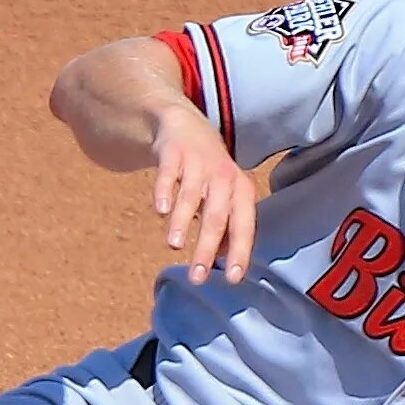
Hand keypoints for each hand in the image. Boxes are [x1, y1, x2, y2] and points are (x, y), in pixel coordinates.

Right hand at [154, 105, 256, 284]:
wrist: (185, 125)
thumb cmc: (208, 171)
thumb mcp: (225, 195)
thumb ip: (227, 224)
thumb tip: (228, 258)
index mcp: (241, 190)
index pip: (245, 226)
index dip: (240, 252)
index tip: (233, 279)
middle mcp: (223, 176)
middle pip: (218, 217)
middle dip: (207, 249)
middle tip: (198, 277)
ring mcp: (198, 163)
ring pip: (192, 196)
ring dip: (184, 221)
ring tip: (175, 245)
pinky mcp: (174, 152)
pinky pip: (168, 174)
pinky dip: (164, 191)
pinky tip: (160, 210)